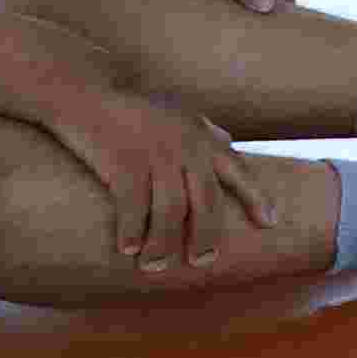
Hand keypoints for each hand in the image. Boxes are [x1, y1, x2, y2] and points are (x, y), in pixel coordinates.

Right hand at [35, 79, 248, 274]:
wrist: (85, 91)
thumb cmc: (132, 105)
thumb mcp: (179, 111)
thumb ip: (205, 128)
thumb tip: (228, 140)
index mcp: (201, 138)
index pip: (239, 172)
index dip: (257, 198)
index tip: (271, 223)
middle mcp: (186, 149)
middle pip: (206, 203)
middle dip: (207, 236)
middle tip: (202, 261)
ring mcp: (156, 157)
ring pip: (170, 213)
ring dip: (163, 244)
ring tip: (155, 265)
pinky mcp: (124, 164)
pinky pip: (133, 208)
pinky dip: (132, 232)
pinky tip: (127, 249)